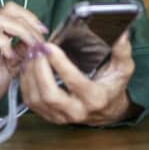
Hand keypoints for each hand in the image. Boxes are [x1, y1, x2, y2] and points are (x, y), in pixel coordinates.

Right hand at [0, 3, 47, 122]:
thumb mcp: (11, 68)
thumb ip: (22, 53)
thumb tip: (39, 44)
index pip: (13, 11)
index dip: (31, 18)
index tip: (44, 33)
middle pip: (9, 10)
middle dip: (29, 23)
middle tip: (40, 40)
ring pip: (2, 19)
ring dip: (22, 31)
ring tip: (30, 48)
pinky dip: (5, 43)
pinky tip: (11, 58)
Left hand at [19, 31, 137, 125]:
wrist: (107, 110)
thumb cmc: (113, 86)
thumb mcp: (123, 68)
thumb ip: (122, 51)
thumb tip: (122, 33)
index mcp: (95, 98)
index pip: (74, 82)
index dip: (60, 64)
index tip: (50, 47)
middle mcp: (77, 111)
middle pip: (50, 95)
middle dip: (39, 69)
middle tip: (36, 49)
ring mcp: (61, 116)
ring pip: (37, 100)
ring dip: (30, 75)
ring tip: (30, 54)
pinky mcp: (50, 116)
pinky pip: (31, 102)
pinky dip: (25, 83)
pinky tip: (27, 66)